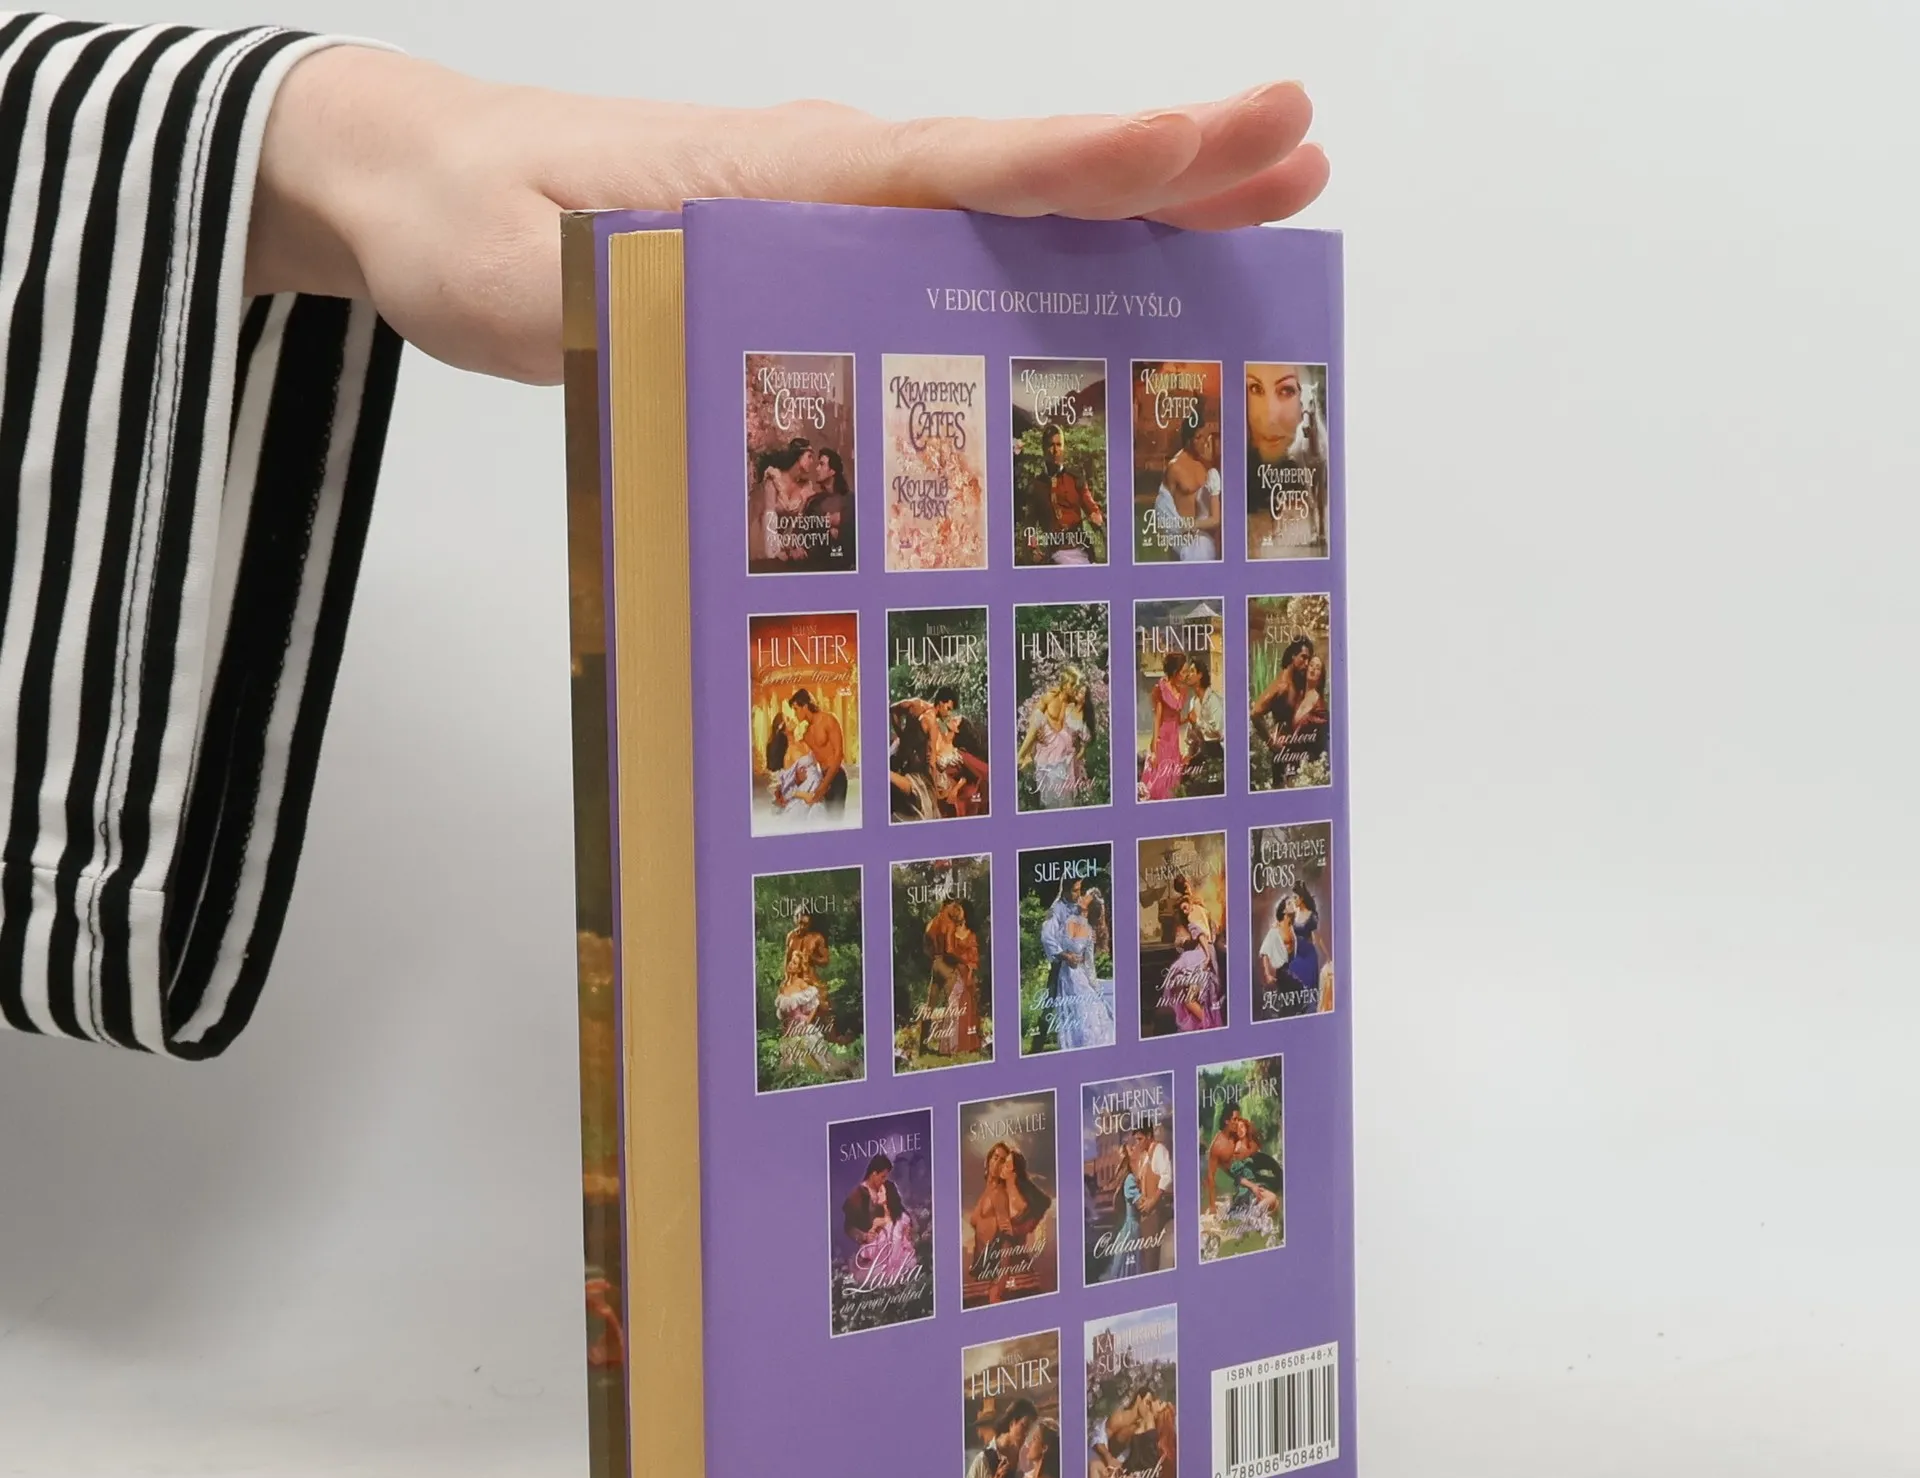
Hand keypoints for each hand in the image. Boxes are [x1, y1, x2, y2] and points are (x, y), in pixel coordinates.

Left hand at [248, 51, 1327, 383]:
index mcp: (782, 178)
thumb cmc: (465, 222)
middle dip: (1165, 162)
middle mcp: (830, 177)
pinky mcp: (820, 235)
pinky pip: (964, 238)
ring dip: (1135, 200)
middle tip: (1299, 150)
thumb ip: (617, 310)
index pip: (959, 168)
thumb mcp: (522, 289)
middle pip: (1022, 171)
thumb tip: (718, 345)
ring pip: (1009, 200)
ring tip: (1261, 200)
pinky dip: (1054, 243)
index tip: (1194, 145)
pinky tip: (1107, 274)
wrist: (413, 176)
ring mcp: (833, 201)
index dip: (1082, 164)